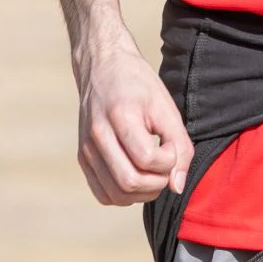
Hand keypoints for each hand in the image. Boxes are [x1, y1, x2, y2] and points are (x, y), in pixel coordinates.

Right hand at [74, 39, 193, 204]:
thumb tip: (177, 186)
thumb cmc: (138, 84)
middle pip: (130, 182)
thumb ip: (180, 146)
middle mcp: (97, 134)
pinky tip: (136, 176)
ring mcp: (86, 148)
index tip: (171, 145)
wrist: (102, 66)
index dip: (169, 160)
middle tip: (165, 165)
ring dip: (142, 193)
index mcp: (119, 115)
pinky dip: (124, 195)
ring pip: (116, 195)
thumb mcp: (166, 107)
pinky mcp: (83, 157)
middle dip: (157, 183)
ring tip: (153, 172)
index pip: (147, 159)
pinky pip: (104, 194)